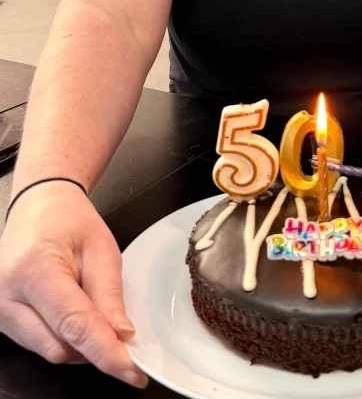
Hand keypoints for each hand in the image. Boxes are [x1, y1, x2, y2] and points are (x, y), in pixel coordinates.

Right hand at [0, 181, 147, 388]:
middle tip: (120, 329)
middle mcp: (7, 296)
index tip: (132, 371)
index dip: (105, 352)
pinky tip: (74, 311)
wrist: (38, 207)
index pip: (74, 325)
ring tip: (89, 302)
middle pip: (59, 347)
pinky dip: (64, 336)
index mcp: (35, 271)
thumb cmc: (68, 221)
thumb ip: (109, 295)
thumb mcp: (101, 248)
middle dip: (94, 346)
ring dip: (79, 342)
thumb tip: (121, 336)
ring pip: (49, 351)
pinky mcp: (1, 321)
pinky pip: (40, 344)